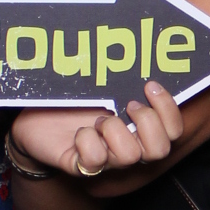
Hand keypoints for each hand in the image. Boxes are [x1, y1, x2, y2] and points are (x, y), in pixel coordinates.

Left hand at [11, 82, 182, 181]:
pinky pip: (95, 160)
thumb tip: (140, 43)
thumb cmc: (75, 98)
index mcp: (139, 128)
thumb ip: (127, 76)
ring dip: (113, 130)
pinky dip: (87, 141)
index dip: (168, 110)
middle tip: (127, 105)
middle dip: (147, 122)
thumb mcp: (104, 84)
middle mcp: (128, 147)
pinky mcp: (81, 166)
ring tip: (98, 119)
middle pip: (160, 150)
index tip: (149, 85)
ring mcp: (106, 160)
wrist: (36, 117)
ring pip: (129, 156)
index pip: (173, 131)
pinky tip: (78, 133)